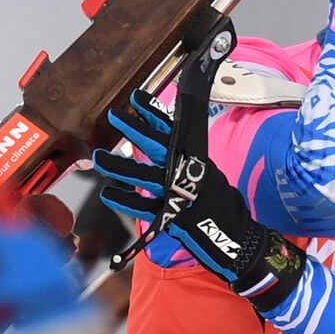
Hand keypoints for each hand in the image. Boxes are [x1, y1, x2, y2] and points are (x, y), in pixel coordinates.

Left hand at [93, 90, 305, 311]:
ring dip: (120, 166)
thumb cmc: (219, 203)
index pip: (172, 130)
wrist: (235, 235)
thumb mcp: (206, 173)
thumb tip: (163, 142)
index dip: (154, 113)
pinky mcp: (170, 217)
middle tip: (113, 116)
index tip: (137, 98)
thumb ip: (185, 159)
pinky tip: (109, 194)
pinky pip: (143, 208)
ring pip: (144, 176)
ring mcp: (177, 195)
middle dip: (134, 129)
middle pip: (157, 146)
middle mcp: (185, 173)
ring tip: (99, 157)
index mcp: (195, 159)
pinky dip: (125, 201)